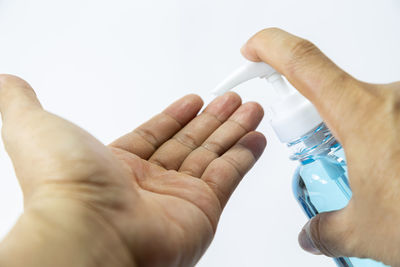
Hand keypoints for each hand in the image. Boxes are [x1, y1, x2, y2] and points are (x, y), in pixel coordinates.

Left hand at [0, 75, 265, 266]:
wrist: (90, 237)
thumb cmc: (65, 186)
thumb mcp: (35, 129)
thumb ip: (22, 103)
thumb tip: (8, 82)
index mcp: (118, 166)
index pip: (155, 135)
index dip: (176, 116)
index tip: (195, 100)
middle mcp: (150, 184)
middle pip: (189, 143)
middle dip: (213, 120)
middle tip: (233, 100)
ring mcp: (178, 198)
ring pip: (213, 156)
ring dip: (232, 132)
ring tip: (249, 109)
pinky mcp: (203, 210)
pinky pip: (229, 176)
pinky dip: (244, 156)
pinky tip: (255, 137)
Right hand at [241, 28, 399, 265]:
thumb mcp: (367, 230)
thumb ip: (327, 228)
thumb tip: (311, 233)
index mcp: (362, 116)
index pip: (302, 61)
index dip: (270, 47)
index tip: (253, 49)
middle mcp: (389, 99)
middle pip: (327, 88)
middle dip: (310, 118)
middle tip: (317, 152)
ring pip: (360, 107)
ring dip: (348, 135)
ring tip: (367, 176)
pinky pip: (386, 115)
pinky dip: (376, 138)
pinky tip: (389, 169)